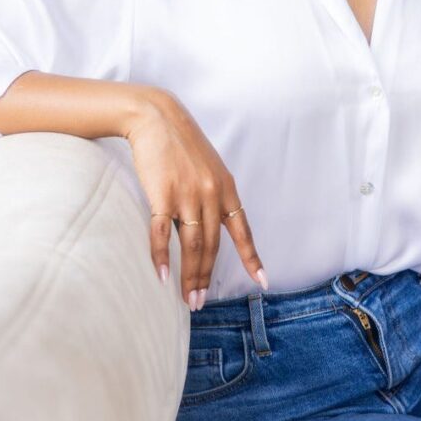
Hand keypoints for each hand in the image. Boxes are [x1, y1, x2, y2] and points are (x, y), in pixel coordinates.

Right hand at [124, 88, 266, 309]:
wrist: (157, 117)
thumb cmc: (181, 143)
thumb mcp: (208, 167)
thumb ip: (213, 195)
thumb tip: (213, 226)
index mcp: (226, 188)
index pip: (242, 231)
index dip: (252, 258)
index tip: (263, 282)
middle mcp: (212, 194)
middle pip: (212, 246)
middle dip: (206, 277)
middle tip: (199, 302)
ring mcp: (188, 195)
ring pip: (192, 245)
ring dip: (189, 275)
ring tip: (186, 298)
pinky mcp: (163, 194)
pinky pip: (163, 233)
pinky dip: (162, 257)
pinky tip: (162, 275)